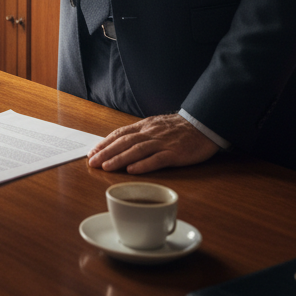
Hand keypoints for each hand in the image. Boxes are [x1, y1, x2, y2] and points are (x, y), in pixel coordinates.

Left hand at [86, 113, 219, 172]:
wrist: (203, 125)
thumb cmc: (179, 129)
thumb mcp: (156, 126)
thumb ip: (141, 133)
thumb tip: (121, 142)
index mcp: (145, 126)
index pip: (120, 134)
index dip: (105, 143)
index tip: (92, 152)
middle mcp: (150, 133)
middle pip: (124, 142)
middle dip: (106, 152)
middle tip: (92, 162)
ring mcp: (162, 143)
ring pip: (137, 150)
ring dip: (119, 159)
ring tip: (106, 167)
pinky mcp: (175, 154)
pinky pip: (157, 159)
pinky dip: (144, 165)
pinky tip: (132, 170)